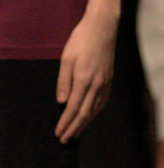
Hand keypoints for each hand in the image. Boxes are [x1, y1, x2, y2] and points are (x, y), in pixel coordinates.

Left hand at [55, 8, 116, 142]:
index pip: (73, 108)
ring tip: (75, 132)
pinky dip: (95, 112)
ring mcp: (105, 83)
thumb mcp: (67, 58)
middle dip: (74, 128)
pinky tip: (90, 116)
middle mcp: (97, 85)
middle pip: (85, 113)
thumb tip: (61, 102)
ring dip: (84, 123)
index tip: (59, 133)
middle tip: (65, 139)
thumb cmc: (80, 40)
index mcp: (84, 80)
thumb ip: (64, 81)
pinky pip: (102, 102)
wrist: (102, 27)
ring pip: (94, 109)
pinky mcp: (109, 79)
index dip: (65, 122)